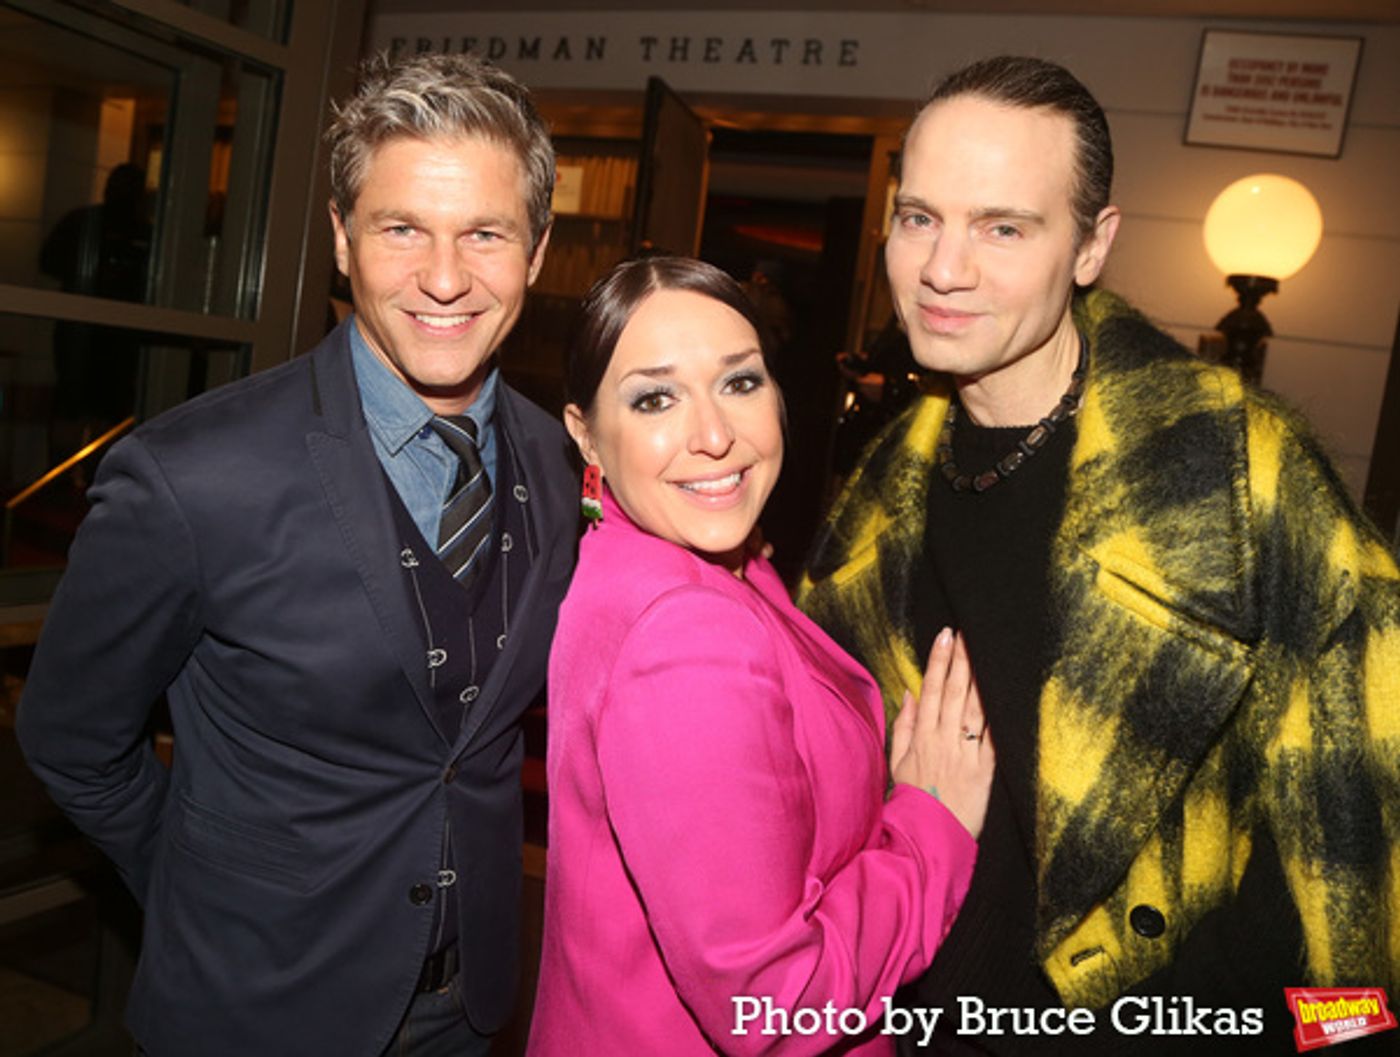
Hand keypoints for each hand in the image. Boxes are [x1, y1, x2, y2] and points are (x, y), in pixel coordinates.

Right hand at [889, 627, 994, 838]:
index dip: (938, 661)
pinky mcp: (985, 771)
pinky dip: (998, 717)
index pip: (931, 690)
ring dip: (980, 679)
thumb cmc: (912, 799)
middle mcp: (944, 741)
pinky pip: (993, 739)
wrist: (929, 837)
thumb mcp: (897, 762)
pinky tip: (1004, 696)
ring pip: (975, 709)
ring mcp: (966, 755)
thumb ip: (904, 725)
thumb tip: (910, 692)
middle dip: (961, 660)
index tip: (945, 637)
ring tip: (984, 654)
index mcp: (922, 737)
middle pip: (955, 693)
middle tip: (967, 635)